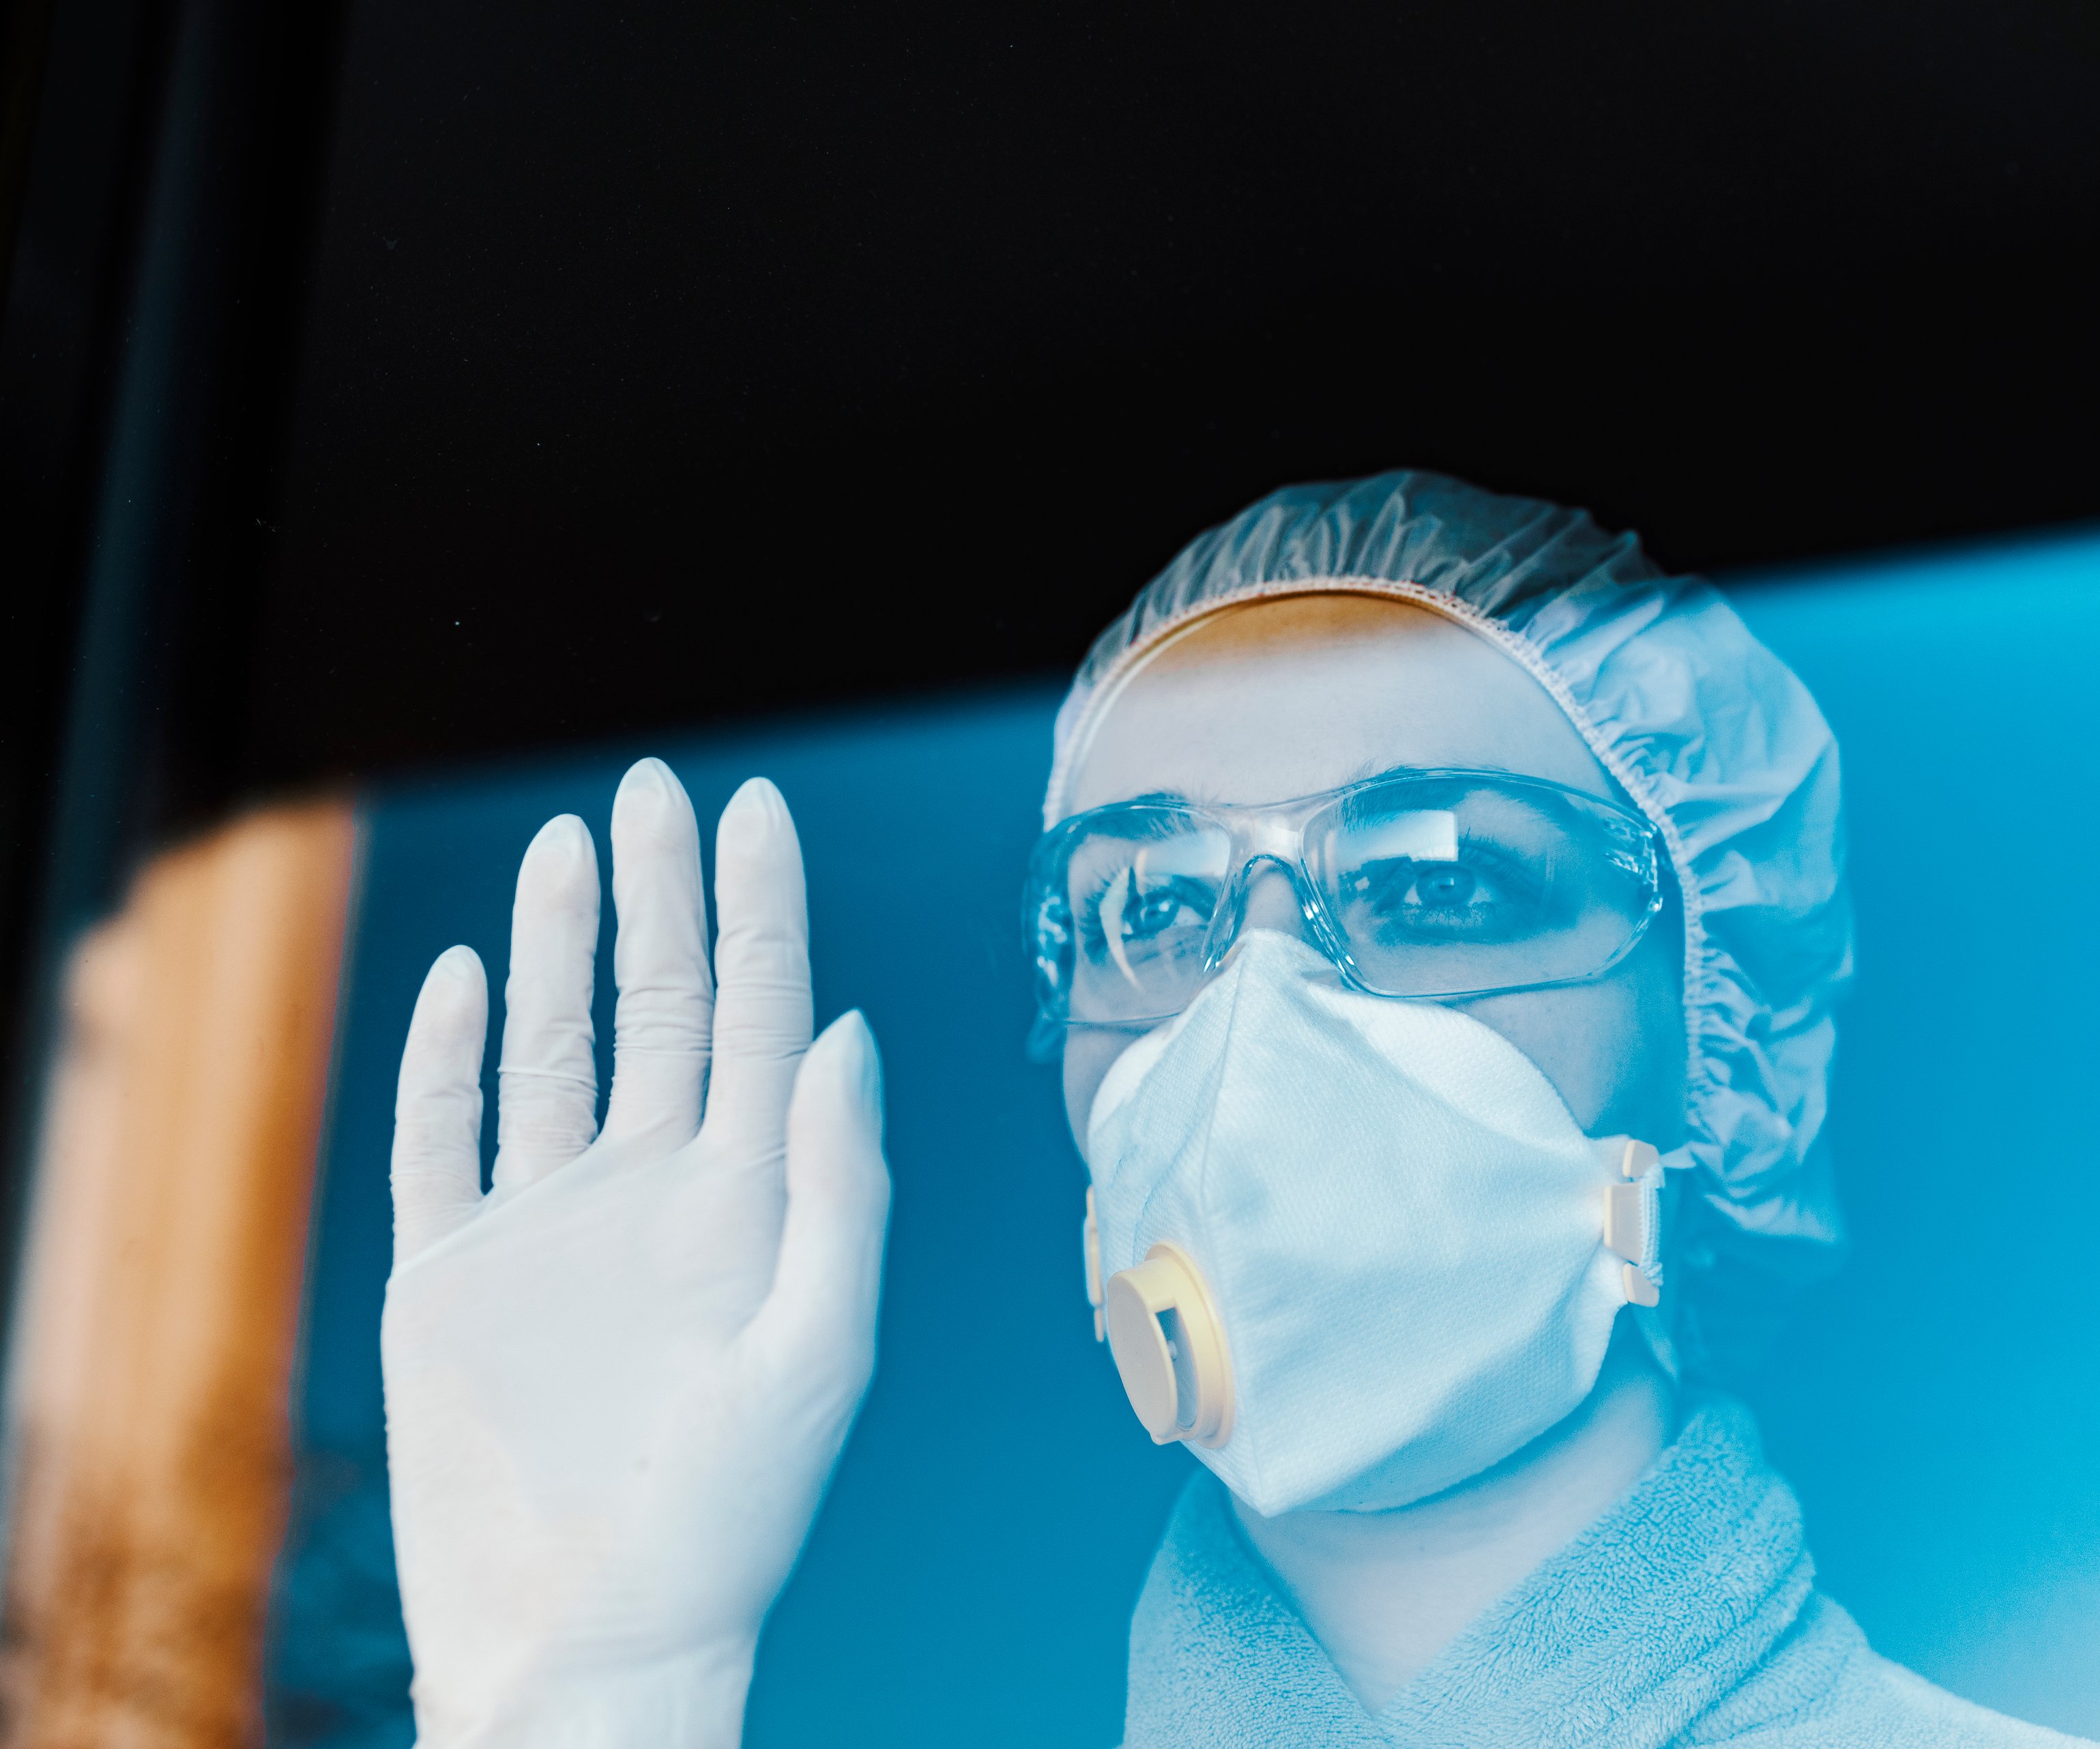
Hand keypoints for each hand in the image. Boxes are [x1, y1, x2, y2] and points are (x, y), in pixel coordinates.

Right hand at [382, 759, 888, 1747]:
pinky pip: (444, 1136)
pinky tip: (459, 974)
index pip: (764, 1017)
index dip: (761, 909)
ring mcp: (551, 1225)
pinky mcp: (452, 1273)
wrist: (594, 1641)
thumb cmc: (732, 1519)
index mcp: (751, 1200)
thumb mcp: (819, 1346)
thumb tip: (847, 1025)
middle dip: (659, 897)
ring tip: (569, 846)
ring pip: (552, 1047)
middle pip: (661, 1006)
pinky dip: (446, 1056)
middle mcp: (655, 1191)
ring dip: (556, 947)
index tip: (754, 805)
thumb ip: (836, 1180)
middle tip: (651, 789)